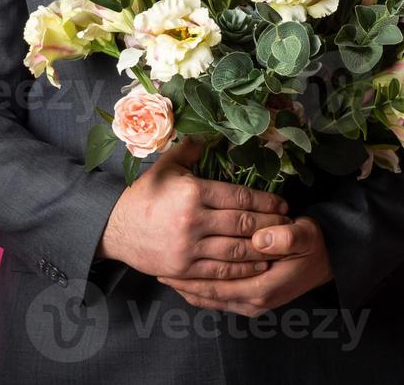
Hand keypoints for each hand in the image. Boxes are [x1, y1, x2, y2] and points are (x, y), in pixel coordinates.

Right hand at [96, 137, 290, 279]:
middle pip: (243, 223)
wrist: (115, 228)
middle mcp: (193, 220)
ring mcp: (189, 247)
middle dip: (270, 224)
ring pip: (236, 250)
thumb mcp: (166, 166)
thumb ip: (192, 149)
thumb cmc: (144, 195)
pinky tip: (259, 265)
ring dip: (262, 248)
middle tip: (288, 223)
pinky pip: (221, 270)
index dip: (265, 201)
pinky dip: (243, 269)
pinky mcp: (184, 268)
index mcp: (193, 192)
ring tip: (280, 244)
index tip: (282, 203)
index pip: (239, 196)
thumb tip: (213, 133)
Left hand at [157, 215, 333, 316]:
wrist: (327, 261)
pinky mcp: (253, 300)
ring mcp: (254, 304)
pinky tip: (188, 280)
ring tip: (166, 272)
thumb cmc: (312, 245)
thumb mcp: (304, 236)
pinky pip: (220, 298)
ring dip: (189, 287)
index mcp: (263, 286)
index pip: (217, 285)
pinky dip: (202, 291)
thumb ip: (285, 238)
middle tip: (157, 268)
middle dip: (182, 283)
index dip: (190, 276)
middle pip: (209, 296)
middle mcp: (255, 301)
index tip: (167, 263)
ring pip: (212, 299)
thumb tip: (260, 238)